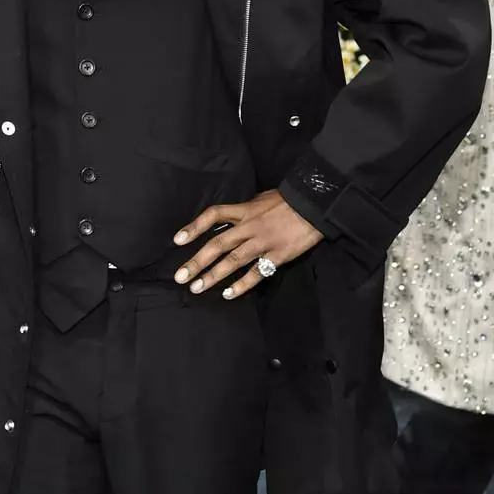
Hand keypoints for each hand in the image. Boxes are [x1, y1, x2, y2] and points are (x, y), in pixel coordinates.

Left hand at [172, 191, 323, 299]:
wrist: (316, 205)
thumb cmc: (289, 200)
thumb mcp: (261, 198)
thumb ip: (245, 210)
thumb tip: (231, 218)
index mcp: (245, 210)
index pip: (214, 215)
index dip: (194, 227)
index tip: (177, 240)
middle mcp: (250, 226)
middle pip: (218, 245)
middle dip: (197, 262)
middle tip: (180, 277)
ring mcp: (263, 242)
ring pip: (233, 261)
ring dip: (213, 276)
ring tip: (196, 288)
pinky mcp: (277, 256)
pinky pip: (256, 273)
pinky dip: (241, 285)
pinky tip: (228, 294)